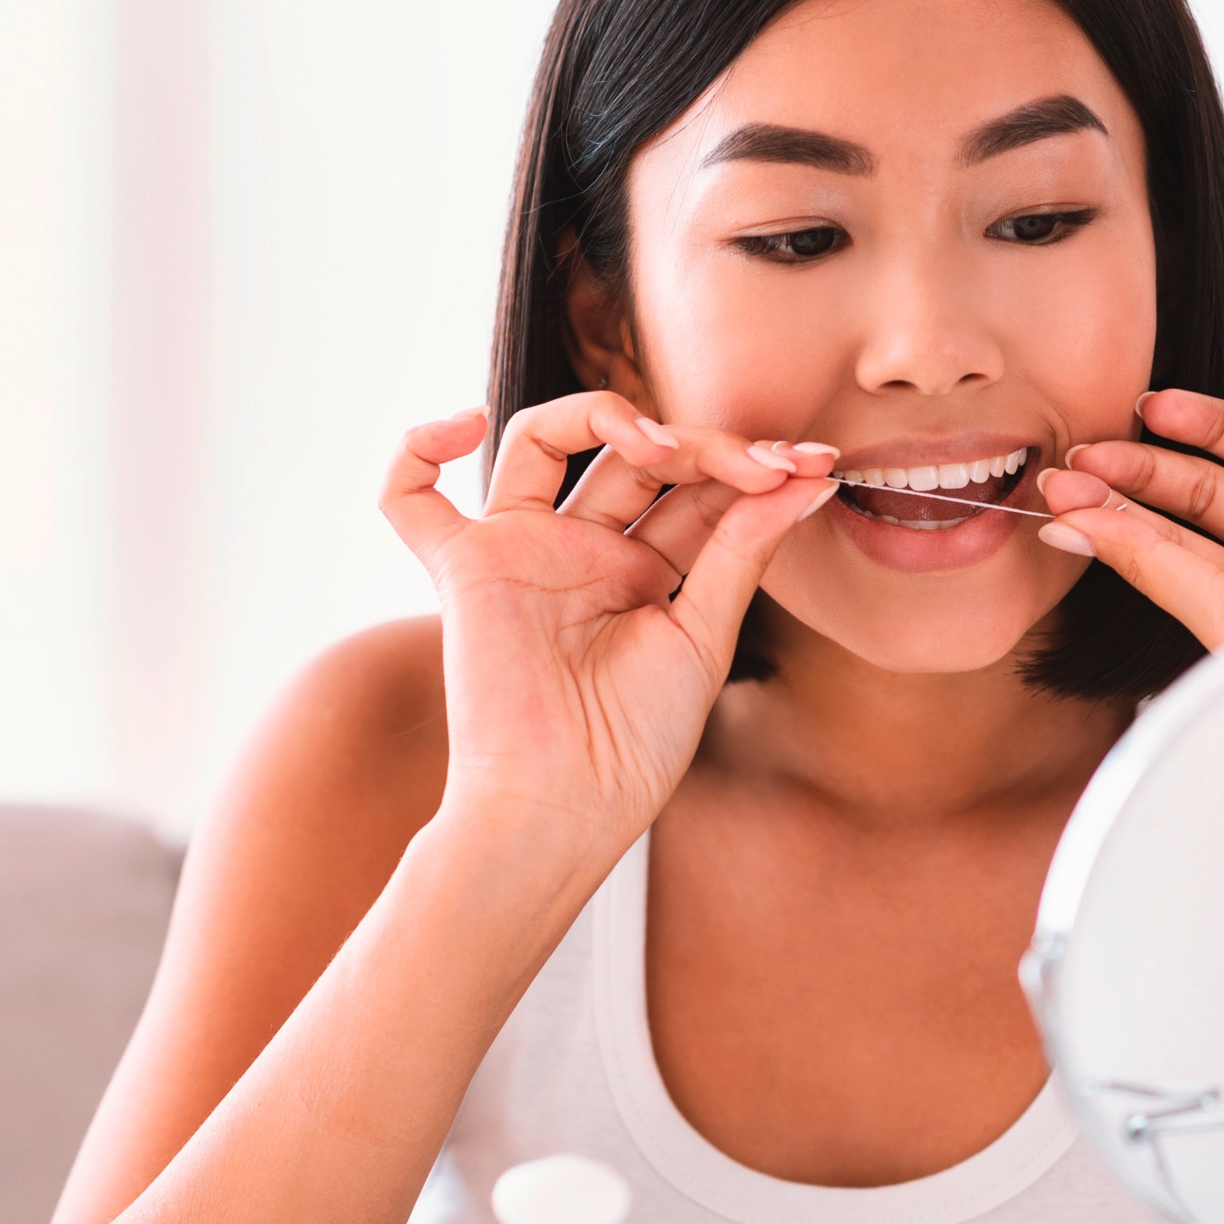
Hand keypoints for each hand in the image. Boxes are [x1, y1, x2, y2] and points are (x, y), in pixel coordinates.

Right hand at [380, 395, 836, 839]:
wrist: (568, 806)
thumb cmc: (636, 743)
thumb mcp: (705, 635)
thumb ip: (741, 549)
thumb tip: (805, 477)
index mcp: (646, 569)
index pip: (695, 487)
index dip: (752, 466)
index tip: (814, 465)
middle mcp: (582, 550)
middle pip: (634, 454)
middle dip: (704, 445)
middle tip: (764, 462)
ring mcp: (523, 552)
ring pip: (541, 439)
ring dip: (603, 416)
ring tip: (662, 446)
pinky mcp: (465, 569)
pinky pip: (409, 499)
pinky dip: (414, 449)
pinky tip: (464, 422)